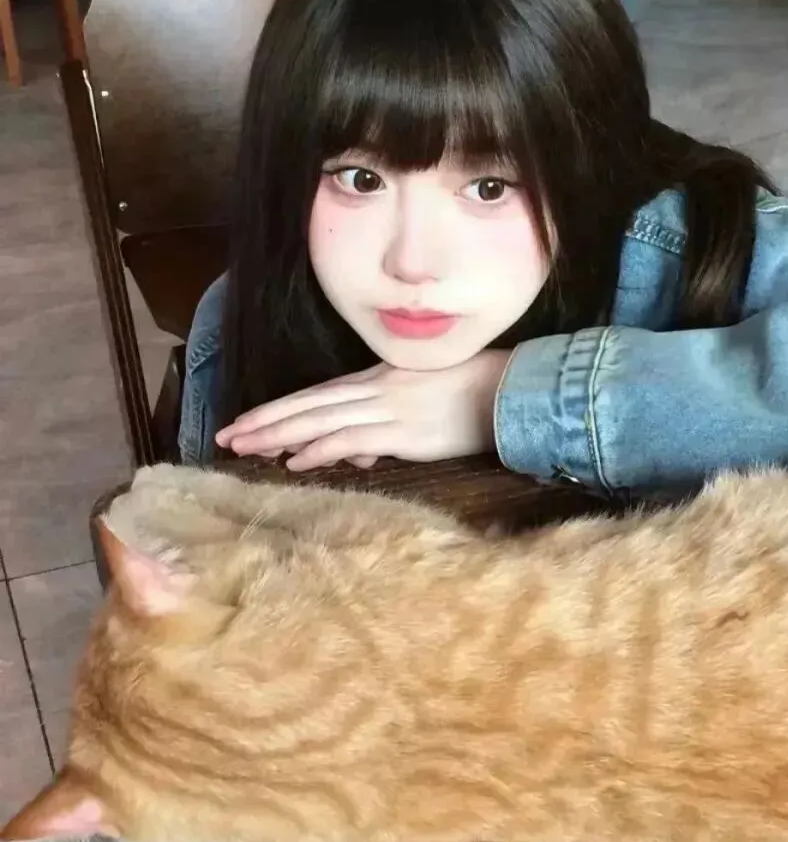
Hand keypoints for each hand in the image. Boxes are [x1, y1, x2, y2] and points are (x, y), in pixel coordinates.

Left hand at [215, 349, 511, 471]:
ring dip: (278, 434)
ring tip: (243, 448)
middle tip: (225, 435)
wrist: (508, 391)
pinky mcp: (404, 432)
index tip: (245, 421)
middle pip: (308, 404)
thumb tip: (353, 454)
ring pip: (320, 419)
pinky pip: (352, 438)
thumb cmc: (470, 395)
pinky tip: (294, 461)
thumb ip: (383, 427)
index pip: (317, 395)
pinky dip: (319, 448)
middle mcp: (375, 390)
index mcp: (379, 380)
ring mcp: (388, 409)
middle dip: (264, 420)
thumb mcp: (419, 407)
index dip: (279, 408)